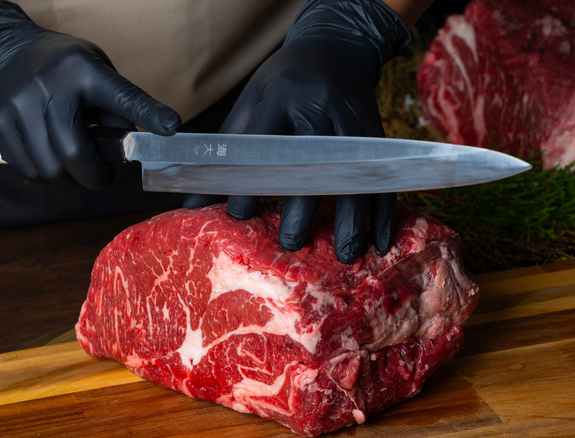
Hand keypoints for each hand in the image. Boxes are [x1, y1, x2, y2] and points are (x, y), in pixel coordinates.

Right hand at [0, 0, 180, 188]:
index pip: (122, 97)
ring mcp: (16, 102)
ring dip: (68, 179)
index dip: (148, 114)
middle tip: (102, 176)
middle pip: (74, 155)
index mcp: (84, 70)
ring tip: (73, 163)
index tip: (171, 128)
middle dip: (95, 178)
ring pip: (49, 170)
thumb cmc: (64, 71)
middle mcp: (48, 85)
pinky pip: (26, 168)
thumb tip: (130, 151)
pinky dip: (44, 174)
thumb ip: (117, 110)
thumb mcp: (97, 74)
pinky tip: (49, 157)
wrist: (7, 52)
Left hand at [185, 0, 409, 263]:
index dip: (250, 181)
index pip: (263, 144)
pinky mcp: (377, 133)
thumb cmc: (282, 84)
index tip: (239, 215)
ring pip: (355, 173)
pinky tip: (380, 241)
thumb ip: (225, 151)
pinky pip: (383, 176)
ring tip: (345, 255)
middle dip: (304, 206)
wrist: (335, 49)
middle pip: (313, 162)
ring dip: (352, 217)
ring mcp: (352, 120)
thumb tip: (190, 205)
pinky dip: (383, 211)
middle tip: (291, 244)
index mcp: (280, 96)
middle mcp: (319, 106)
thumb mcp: (250, 104)